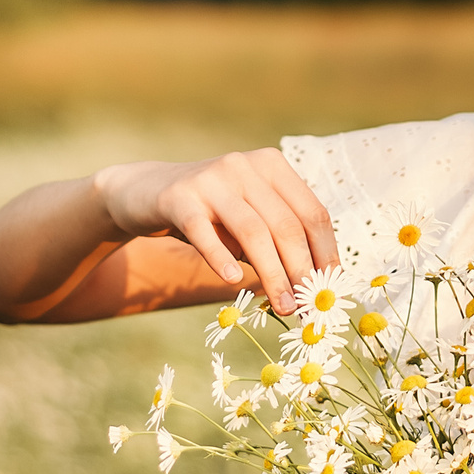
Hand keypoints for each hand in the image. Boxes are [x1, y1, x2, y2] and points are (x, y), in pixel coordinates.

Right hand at [92, 148, 335, 313]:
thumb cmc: (209, 214)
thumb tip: (311, 287)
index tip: (329, 290)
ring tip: (283, 306)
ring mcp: (211, 178)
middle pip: (286, 225)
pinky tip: (234, 281)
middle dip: (301, 271)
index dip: (325, 254)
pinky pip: (204, 232)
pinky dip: (221, 258)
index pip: (312, 213)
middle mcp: (245, 166)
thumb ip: (276, 240)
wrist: (144, 193)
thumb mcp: (248, 219)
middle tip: (307, 308)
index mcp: (272, 166)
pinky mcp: (178, 197)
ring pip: (253, 231)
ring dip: (272, 274)